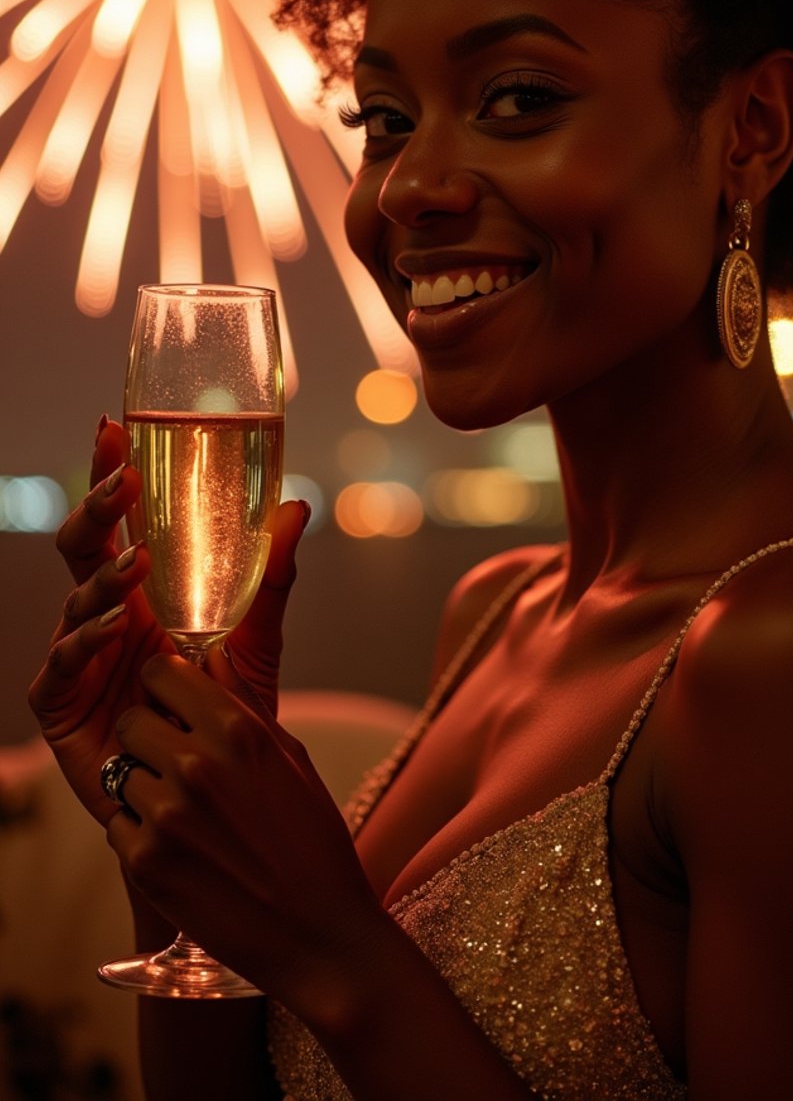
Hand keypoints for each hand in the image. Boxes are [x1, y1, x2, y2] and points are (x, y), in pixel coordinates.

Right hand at [28, 416, 307, 824]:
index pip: (117, 522)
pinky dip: (86, 640)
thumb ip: (272, 579)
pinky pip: (61, 666)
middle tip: (122, 480)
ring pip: (74, 600)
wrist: (219, 798)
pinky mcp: (63, 707)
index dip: (108, 476)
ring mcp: (79, 659)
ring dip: (103, 576)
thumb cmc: (230, 715)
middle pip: (83, 548)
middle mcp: (103, 618)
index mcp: (142, 593)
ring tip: (137, 562)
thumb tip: (297, 506)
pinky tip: (116, 627)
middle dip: (95, 508)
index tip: (110, 427)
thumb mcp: (257, 641)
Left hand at [106, 651, 381, 1013]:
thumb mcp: (291, 758)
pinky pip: (118, 824)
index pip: (162, 672)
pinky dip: (140, 834)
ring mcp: (166, 815)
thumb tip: (213, 657)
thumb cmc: (313, 839)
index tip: (174, 701)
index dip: (165, 685)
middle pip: (131, 719)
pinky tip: (181, 849)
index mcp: (237, 731)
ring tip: (186, 813)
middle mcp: (196, 765)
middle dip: (148, 734)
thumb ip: (244, 704)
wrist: (317, 933)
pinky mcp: (146, 863)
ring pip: (119, 773)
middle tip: (175, 760)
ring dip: (144, 787)